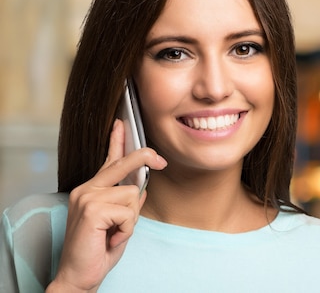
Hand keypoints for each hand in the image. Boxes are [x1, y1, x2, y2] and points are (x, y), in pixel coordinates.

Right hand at [47, 120, 166, 291]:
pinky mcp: (92, 209)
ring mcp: (87, 197)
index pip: (108, 161)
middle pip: (123, 163)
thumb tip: (141, 190)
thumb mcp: (118, 224)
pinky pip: (129, 212)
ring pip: (132, 194)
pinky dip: (126, 230)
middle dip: (144, 158)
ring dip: (131, 219)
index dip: (117, 141)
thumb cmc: (98, 251)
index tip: (121, 123)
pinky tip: (111, 239)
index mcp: (91, 190)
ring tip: (114, 234)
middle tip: (162, 160)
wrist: (78, 276)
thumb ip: (126, 205)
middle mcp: (86, 189)